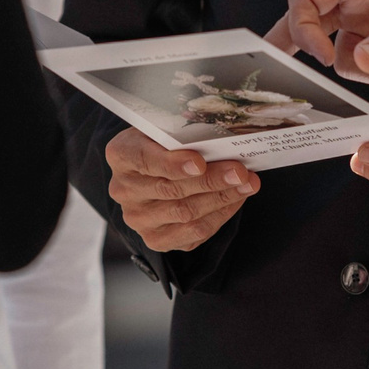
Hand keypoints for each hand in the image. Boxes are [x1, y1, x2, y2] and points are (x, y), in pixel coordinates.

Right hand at [104, 127, 258, 253]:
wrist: (151, 172)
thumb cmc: (163, 143)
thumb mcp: (165, 129)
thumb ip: (182, 135)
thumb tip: (221, 139)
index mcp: (121, 154)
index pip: (144, 159)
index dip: (172, 163)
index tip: (200, 163)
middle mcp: (123, 190)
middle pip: (171, 189)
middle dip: (211, 180)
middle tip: (240, 171)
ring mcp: (138, 218)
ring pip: (185, 213)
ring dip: (221, 198)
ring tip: (247, 184)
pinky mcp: (156, 239)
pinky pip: (193, 233)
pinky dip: (220, 215)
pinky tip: (236, 199)